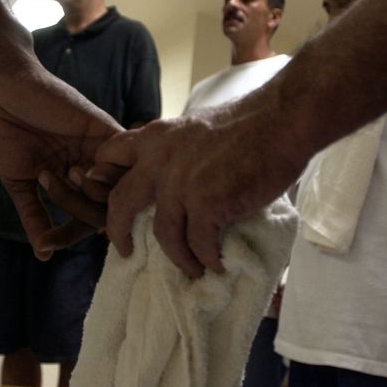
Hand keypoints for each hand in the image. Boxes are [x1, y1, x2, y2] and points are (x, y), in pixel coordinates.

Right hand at [0, 62, 121, 255]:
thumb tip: (44, 255)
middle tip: (49, 187)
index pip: (86, 220)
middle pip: (104, 210)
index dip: (68, 237)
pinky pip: (121, 163)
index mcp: (75, 182)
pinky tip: (74, 168)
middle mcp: (93, 169)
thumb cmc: (10, 132)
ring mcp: (102, 151)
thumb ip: (35, 216)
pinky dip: (100, 177)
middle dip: (78, 213)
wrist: (8, 91)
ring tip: (60, 173)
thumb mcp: (21, 182)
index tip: (48, 244)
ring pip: (113, 192)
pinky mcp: (106, 131)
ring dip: (85, 195)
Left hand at [91, 101, 307, 277]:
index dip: (104, 180)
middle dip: (117, 231)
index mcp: (155, 137)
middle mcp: (160, 160)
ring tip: (192, 267)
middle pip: (121, 202)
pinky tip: (217, 263)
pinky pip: (199, 244)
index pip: (110, 155)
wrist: (282, 119)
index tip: (109, 201)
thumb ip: (177, 151)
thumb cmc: (250, 124)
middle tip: (124, 250)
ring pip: (163, 234)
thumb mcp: (195, 128)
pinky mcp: (206, 202)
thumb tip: (175, 181)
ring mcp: (181, 183)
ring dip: (178, 257)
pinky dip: (207, 258)